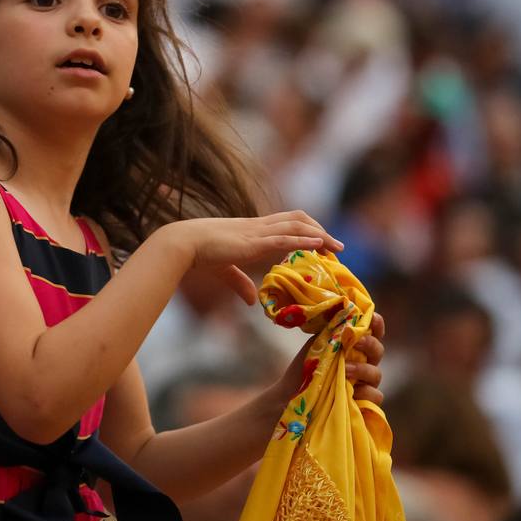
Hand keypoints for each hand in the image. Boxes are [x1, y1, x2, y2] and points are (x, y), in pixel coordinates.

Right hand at [176, 212, 343, 304]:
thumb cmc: (200, 253)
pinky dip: (305, 240)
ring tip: (337, 247)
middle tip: (336, 247)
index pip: (286, 222)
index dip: (306, 230)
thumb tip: (252, 301)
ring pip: (297, 225)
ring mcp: (257, 232)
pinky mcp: (254, 242)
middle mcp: (259, 226)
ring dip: (320, 235)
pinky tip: (319, 244)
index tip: (322, 244)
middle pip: (298, 219)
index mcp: (252, 229)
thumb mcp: (225, 270)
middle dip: (319, 230)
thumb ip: (240, 283)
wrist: (184, 243)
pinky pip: (285, 238)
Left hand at [273, 312, 385, 404]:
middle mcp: (364, 363)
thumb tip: (342, 308)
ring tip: (346, 369)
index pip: (373, 332)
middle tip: (355, 341)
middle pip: (378, 350)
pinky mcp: (364, 403)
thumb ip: (333, 329)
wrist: (293, 393)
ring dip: (362, 369)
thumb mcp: (319, 343)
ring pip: (376, 374)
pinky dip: (366, 393)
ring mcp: (366, 384)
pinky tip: (353, 391)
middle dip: (369, 343)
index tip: (373, 317)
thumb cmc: (307, 366)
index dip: (377, 324)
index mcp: (355, 347)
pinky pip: (375, 397)